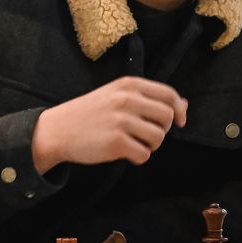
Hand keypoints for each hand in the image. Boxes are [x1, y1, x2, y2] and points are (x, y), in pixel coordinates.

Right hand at [30, 76, 188, 173]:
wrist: (58, 129)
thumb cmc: (90, 113)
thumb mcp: (117, 95)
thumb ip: (148, 98)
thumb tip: (183, 104)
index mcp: (128, 84)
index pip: (168, 94)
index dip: (179, 110)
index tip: (179, 122)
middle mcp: (126, 99)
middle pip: (167, 117)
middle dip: (162, 130)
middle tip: (145, 134)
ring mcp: (121, 120)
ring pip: (158, 138)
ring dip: (149, 145)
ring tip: (131, 142)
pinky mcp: (116, 142)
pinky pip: (144, 154)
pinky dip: (137, 157)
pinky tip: (123, 152)